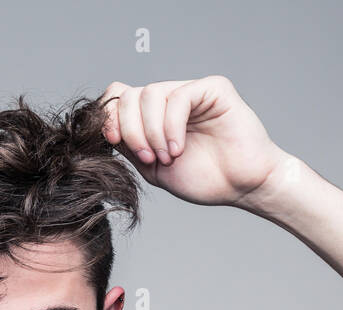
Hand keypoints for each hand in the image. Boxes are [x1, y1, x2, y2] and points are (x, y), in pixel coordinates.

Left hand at [99, 75, 287, 207]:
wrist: (241, 186)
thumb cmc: (202, 178)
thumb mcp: (152, 167)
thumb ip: (128, 145)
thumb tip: (101, 128)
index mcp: (152, 116)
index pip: (118, 97)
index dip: (109, 115)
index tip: (113, 142)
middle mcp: (169, 99)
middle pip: (130, 95)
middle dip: (130, 128)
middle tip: (147, 157)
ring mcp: (190, 91)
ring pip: (150, 94)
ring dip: (151, 131)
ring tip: (168, 157)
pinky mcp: (213, 88)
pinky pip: (179, 97)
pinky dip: (172, 126)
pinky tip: (179, 148)